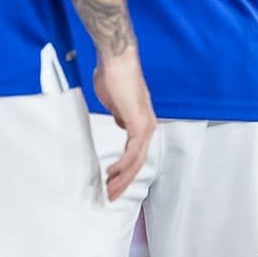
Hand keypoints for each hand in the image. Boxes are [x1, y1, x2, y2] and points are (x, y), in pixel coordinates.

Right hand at [91, 46, 155, 201]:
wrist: (116, 60)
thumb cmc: (113, 75)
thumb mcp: (115, 101)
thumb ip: (119, 114)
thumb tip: (120, 123)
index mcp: (141, 121)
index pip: (135, 153)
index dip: (125, 170)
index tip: (112, 181)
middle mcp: (147, 126)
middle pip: (138, 162)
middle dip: (124, 181)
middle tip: (111, 195)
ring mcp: (145, 125)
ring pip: (136, 161)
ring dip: (122, 178)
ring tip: (110, 190)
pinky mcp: (138, 124)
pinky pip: (132, 152)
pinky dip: (122, 165)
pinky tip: (112, 173)